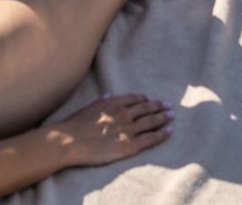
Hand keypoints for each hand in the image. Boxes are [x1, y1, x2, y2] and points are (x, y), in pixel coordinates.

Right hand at [52, 94, 172, 166]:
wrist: (71, 141)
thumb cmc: (76, 125)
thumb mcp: (88, 107)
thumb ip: (101, 101)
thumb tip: (108, 95)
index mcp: (114, 103)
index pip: (135, 99)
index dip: (146, 99)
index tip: (152, 100)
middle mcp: (124, 114)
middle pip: (147, 109)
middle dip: (159, 107)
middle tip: (168, 106)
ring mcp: (128, 129)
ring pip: (151, 122)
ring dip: (163, 118)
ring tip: (171, 116)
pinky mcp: (130, 145)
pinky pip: (150, 138)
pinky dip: (162, 134)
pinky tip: (169, 131)